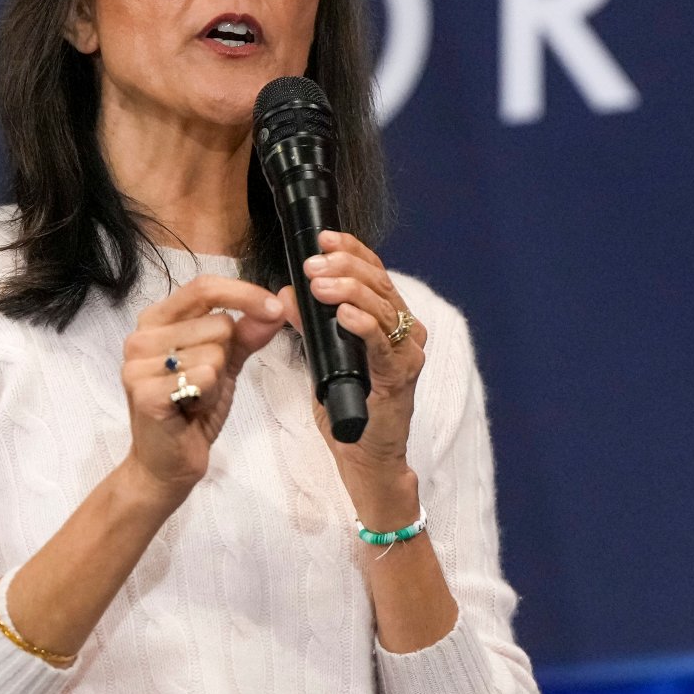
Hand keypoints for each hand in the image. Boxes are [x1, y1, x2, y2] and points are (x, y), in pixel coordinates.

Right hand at [119, 275, 291, 508]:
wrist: (167, 462)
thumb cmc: (191, 410)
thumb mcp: (224, 364)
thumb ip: (247, 333)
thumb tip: (278, 305)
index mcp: (157, 319)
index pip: (204, 287)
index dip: (244, 294)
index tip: (274, 309)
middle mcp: (141, 335)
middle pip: (217, 323)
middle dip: (226, 357)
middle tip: (204, 383)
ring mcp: (138, 364)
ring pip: (213, 352)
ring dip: (217, 381)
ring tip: (195, 398)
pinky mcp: (145, 392)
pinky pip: (204, 377)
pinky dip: (209, 397)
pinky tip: (190, 409)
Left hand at [296, 231, 428, 524]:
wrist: (364, 456)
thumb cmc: (348, 407)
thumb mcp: (323, 358)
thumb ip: (311, 325)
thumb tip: (287, 293)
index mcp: (389, 320)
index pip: (374, 272)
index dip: (350, 249)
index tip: (322, 237)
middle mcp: (405, 331)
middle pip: (379, 283)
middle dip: (345, 266)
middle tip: (314, 262)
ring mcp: (407, 353)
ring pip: (382, 306)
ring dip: (349, 290)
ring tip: (320, 283)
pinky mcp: (401, 377)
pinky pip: (382, 344)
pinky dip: (362, 325)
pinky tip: (343, 315)